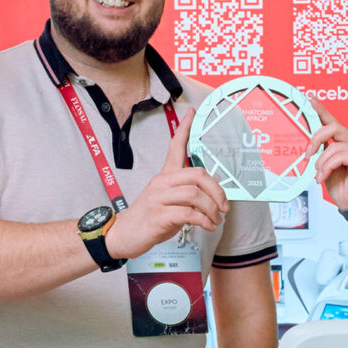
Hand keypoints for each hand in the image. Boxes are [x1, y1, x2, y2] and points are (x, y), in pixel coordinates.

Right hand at [104, 117, 229, 260]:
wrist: (124, 235)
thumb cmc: (149, 219)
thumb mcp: (167, 201)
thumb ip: (185, 195)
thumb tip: (211, 198)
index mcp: (164, 177)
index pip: (174, 147)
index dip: (184, 129)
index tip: (191, 113)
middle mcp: (161, 183)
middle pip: (197, 174)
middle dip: (217, 191)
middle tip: (223, 206)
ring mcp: (158, 198)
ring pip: (195, 194)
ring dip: (211, 209)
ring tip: (215, 220)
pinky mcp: (158, 215)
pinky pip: (188, 214)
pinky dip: (203, 221)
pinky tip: (207, 226)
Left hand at [313, 119, 347, 211]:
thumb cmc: (342, 188)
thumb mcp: (325, 167)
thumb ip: (321, 153)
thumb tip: (308, 145)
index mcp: (346, 142)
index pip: (332, 122)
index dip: (321, 110)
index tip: (310, 99)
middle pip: (333, 127)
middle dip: (316, 138)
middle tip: (307, 154)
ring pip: (333, 145)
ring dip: (321, 162)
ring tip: (319, 175)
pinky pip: (338, 155)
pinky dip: (327, 167)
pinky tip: (324, 177)